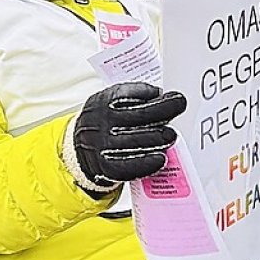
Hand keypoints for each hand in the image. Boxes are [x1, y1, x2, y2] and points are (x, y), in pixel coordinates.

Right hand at [72, 82, 187, 186]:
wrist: (80, 148)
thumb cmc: (105, 122)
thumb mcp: (110, 102)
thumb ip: (132, 97)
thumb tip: (163, 97)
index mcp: (102, 101)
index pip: (128, 93)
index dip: (150, 92)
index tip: (170, 94)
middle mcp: (101, 121)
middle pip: (138, 115)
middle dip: (163, 111)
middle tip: (179, 108)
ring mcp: (102, 144)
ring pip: (136, 141)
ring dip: (158, 138)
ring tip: (171, 135)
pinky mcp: (106, 166)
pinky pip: (129, 166)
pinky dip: (147, 163)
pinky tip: (160, 158)